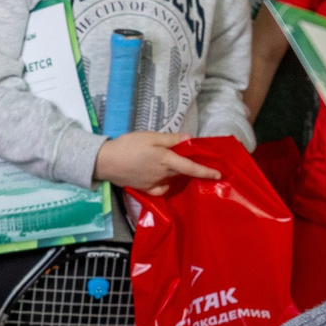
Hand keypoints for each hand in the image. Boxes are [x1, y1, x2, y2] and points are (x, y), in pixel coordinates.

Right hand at [92, 132, 221, 196]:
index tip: (219, 175)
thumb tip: (189, 140)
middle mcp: (163, 174)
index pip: (191, 167)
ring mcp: (154, 183)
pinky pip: (161, 189)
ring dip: (176, 173)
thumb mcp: (150, 136)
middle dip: (189, 169)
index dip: (206, 172)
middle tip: (189, 160)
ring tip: (169, 163)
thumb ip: (171, 139)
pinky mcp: (145, 189)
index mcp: (166, 160)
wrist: (105, 161)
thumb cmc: (128, 145)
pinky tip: (161, 177)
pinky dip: (165, 184)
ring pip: (172, 179)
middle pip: (182, 172)